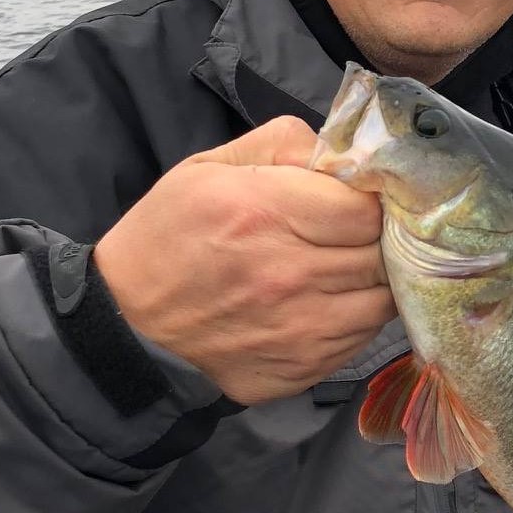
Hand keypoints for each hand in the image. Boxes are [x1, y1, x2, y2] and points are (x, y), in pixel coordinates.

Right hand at [94, 116, 394, 405]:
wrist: (129, 322)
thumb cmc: (169, 234)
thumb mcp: (209, 167)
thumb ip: (282, 144)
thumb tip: (342, 151)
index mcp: (266, 212)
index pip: (368, 208)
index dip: (373, 200)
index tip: (362, 199)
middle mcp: (290, 274)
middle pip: (383, 253)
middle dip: (380, 238)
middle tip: (359, 233)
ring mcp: (300, 329)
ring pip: (383, 300)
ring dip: (375, 280)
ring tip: (350, 267)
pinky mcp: (302, 368)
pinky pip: (362, 338)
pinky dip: (357, 317)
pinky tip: (331, 301)